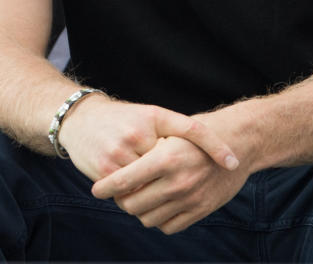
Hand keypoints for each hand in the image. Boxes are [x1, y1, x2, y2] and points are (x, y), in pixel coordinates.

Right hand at [58, 95, 239, 182]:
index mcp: (154, 118)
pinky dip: (136, 196)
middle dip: (179, 177)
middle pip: (170, 168)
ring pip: (151, 186)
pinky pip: (129, 194)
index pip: (192, 131)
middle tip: (188, 183)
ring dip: (156, 192)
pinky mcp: (105, 170)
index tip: (233, 163)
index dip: (215, 146)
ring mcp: (121, 154)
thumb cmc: (123, 119)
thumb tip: (215, 152)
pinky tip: (137, 191)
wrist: (79, 119)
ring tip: (159, 190)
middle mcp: (139, 135)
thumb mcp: (152, 115)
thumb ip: (181, 130)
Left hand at [90, 130, 249, 233]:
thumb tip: (115, 172)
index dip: (105, 187)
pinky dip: (158, 219)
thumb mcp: (169, 133)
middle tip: (120, 191)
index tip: (96, 190)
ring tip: (139, 196)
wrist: (237, 143)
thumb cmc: (196, 134)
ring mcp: (190, 199)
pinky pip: (169, 226)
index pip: (124, 180)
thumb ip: (144, 152)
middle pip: (132, 204)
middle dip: (121, 200)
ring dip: (139, 210)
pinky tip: (158, 204)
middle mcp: (177, 182)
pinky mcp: (200, 211)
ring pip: (148, 218)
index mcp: (165, 158)